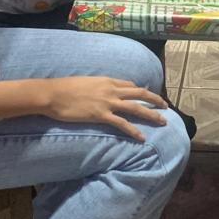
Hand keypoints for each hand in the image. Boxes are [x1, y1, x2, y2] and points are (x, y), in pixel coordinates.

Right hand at [39, 76, 167, 140]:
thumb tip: (100, 92)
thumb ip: (96, 86)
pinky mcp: (101, 115)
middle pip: (139, 93)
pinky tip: (142, 137)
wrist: (53, 94)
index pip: (129, 85)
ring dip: (152, 114)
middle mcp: (111, 89)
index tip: (147, 96)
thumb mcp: (84, 82)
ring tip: (163, 122)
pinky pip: (122, 123)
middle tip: (166, 107)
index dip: (140, 91)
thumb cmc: (64, 88)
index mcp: (106, 80)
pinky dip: (134, 131)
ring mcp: (107, 102)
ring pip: (136, 108)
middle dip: (155, 99)